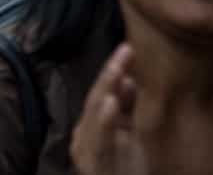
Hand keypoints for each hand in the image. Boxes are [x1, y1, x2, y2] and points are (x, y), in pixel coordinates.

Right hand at [70, 43, 148, 174]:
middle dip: (110, 73)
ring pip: (94, 113)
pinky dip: (105, 120)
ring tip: (117, 69)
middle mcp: (82, 135)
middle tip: (126, 50)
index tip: (128, 49)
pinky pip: (100, 139)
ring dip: (106, 89)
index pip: (101, 93)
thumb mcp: (130, 137)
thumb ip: (126, 111)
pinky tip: (112, 102)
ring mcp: (85, 149)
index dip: (112, 70)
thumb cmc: (127, 172)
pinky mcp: (94, 164)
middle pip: (96, 97)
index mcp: (91, 127)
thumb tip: (128, 80)